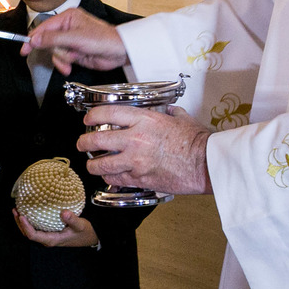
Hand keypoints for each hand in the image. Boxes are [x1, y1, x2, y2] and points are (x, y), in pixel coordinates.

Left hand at [14, 207, 99, 247]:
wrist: (89, 238)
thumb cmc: (84, 232)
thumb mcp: (80, 225)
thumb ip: (72, 220)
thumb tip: (64, 212)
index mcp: (52, 240)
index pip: (34, 235)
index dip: (26, 226)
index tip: (21, 216)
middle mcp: (47, 240)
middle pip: (28, 234)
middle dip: (20, 224)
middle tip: (15, 210)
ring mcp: (47, 237)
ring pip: (30, 232)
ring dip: (22, 222)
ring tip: (17, 210)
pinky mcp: (49, 233)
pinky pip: (35, 228)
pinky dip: (29, 221)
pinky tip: (28, 212)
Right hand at [24, 9, 128, 74]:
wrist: (119, 52)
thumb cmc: (103, 39)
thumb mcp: (76, 38)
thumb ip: (53, 38)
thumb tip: (35, 39)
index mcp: (67, 17)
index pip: (44, 27)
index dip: (33, 38)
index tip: (24, 49)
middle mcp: (68, 27)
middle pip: (48, 41)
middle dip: (55, 51)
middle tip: (62, 56)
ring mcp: (71, 40)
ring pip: (54, 52)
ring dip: (62, 59)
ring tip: (72, 60)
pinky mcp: (74, 52)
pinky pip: (62, 59)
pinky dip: (65, 64)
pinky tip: (72, 65)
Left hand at [78, 104, 212, 195]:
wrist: (206, 164)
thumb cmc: (197, 142)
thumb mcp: (181, 118)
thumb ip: (170, 113)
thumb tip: (169, 110)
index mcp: (144, 120)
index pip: (107, 113)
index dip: (92, 115)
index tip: (88, 118)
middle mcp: (135, 139)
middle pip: (97, 139)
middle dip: (84, 142)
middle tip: (82, 144)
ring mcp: (135, 161)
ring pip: (101, 163)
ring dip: (93, 164)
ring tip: (92, 163)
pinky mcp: (139, 179)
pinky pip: (115, 178)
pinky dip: (109, 177)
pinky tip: (109, 175)